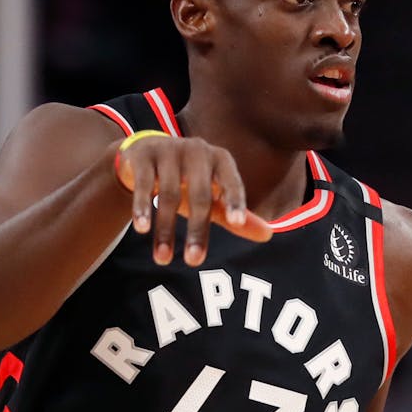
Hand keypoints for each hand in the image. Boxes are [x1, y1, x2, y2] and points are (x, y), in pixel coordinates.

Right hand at [115, 134, 272, 264]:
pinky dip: (143, 207)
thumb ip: (234, 214)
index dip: (234, 200)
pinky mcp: (144, 154)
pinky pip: (144, 183)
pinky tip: (142, 229)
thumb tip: (269, 235)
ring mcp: (169, 149)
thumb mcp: (211, 195)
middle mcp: (197, 150)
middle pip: (200, 194)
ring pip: (168, 193)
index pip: (232, 181)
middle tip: (194, 262)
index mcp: (220, 159)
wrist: (145, 152)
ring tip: (163, 259)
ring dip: (165, 229)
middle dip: (197, 230)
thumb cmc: (186, 180)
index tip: (236, 222)